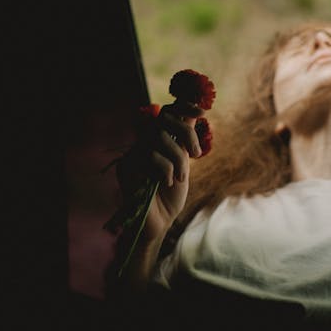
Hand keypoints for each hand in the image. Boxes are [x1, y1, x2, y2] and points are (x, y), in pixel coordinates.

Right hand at [116, 101, 204, 241]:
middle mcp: (143, 143)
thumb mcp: (183, 164)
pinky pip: (151, 156)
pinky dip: (166, 169)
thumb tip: (197, 113)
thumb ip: (185, 140)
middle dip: (186, 133)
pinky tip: (166, 182)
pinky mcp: (126, 166)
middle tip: (195, 154)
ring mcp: (133, 154)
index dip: (184, 106)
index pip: (167, 112)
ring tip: (180, 178)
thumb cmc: (170, 197)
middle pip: (165, 118)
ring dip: (177, 159)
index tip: (203, 112)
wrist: (159, 223)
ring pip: (160, 137)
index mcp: (156, 141)